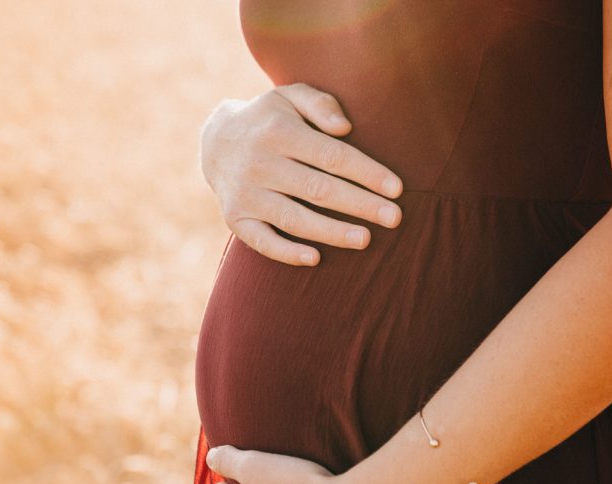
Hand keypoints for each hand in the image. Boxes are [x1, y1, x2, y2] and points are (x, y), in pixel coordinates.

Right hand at [199, 82, 404, 266]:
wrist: (215, 142)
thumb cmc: (269, 120)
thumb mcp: (290, 97)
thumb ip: (320, 104)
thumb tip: (345, 128)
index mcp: (279, 132)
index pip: (332, 156)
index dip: (367, 173)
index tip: (397, 189)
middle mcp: (260, 164)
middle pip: (319, 189)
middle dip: (361, 205)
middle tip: (395, 218)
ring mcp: (246, 194)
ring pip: (295, 218)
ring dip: (332, 232)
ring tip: (366, 239)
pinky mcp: (235, 218)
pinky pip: (261, 241)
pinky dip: (287, 252)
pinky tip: (315, 258)